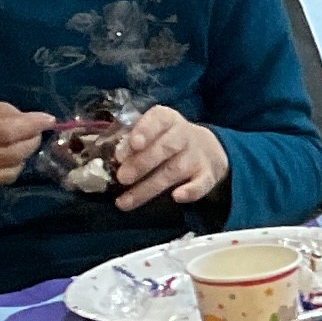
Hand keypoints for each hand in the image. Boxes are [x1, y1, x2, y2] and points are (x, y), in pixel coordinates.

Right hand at [0, 97, 55, 199]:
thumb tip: (24, 116)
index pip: (9, 131)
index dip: (33, 125)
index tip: (48, 119)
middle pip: (13, 155)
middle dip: (30, 142)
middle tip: (32, 132)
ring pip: (7, 174)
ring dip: (19, 159)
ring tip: (14, 146)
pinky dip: (2, 172)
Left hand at [112, 106, 227, 212]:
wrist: (208, 148)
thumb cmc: (167, 140)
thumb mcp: (152, 131)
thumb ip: (131, 140)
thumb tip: (113, 157)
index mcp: (167, 119)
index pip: (157, 120)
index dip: (145, 131)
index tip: (133, 144)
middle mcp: (184, 135)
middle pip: (165, 148)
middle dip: (141, 163)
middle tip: (122, 177)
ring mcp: (197, 156)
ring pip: (174, 170)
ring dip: (149, 187)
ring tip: (125, 201)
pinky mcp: (207, 176)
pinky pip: (201, 184)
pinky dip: (191, 191)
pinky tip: (177, 197)